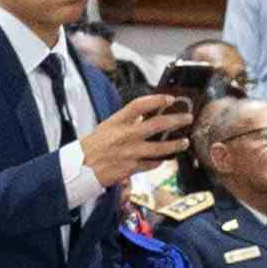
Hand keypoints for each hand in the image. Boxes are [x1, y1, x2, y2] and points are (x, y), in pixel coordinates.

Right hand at [75, 88, 199, 184]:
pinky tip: (164, 160)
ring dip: (176, 144)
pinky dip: (159, 161)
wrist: (79, 169)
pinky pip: (151, 164)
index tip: (170, 98)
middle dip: (176, 120)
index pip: (140, 105)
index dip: (157, 100)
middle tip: (187, 118)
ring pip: (160, 147)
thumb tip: (145, 118)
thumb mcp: (106, 128)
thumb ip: (126, 123)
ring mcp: (130, 152)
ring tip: (185, 142)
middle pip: (157, 124)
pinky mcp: (131, 168)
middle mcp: (125, 135)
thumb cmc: (92, 147)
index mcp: (117, 122)